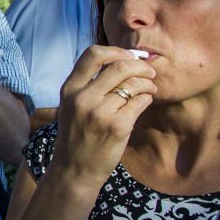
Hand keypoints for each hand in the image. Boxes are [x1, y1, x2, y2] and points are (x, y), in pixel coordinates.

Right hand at [53, 46, 156, 191]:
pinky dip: (147, 97)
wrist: (74, 169)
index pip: (93, 54)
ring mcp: (99, 112)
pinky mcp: (117, 126)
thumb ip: (87, 85)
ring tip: (150, 87)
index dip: (116, 51)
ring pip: (133, 83)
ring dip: (148, 82)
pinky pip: (140, 101)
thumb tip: (120, 61)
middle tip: (149, 70)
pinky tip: (145, 101)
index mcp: (69, 89)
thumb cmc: (76, 135)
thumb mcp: (71, 106)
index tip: (128, 57)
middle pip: (119, 66)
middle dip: (140, 65)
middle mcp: (82, 98)